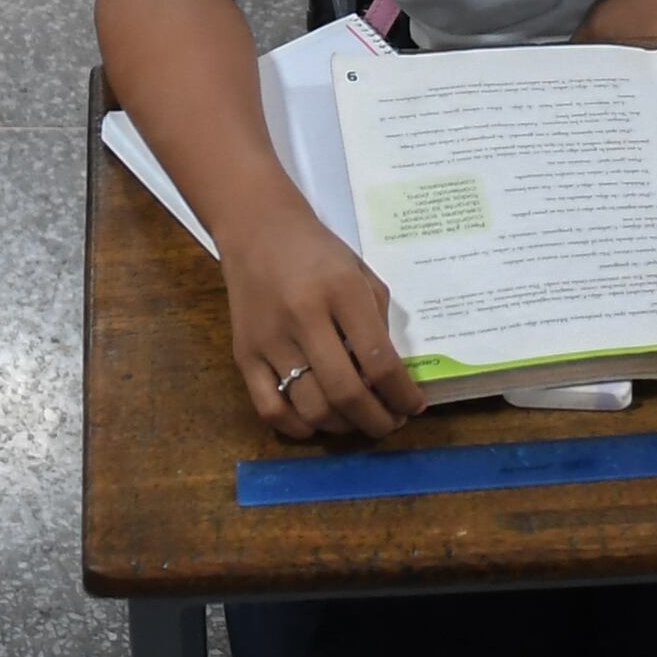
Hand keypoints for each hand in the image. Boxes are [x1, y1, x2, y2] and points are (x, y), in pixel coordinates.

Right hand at [223, 211, 417, 440]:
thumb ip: (377, 324)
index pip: (379, 360)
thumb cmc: (318, 252)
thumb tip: (390, 381)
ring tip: (356, 421)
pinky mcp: (243, 354)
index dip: (402, 394)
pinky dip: (297, 427)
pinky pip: (270, 409)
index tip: (413, 407)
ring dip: (342, 427)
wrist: (258, 229)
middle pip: (346, 392)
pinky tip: (315, 420)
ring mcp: (269, 339)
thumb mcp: (361, 275)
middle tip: (389, 424)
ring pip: (310, 408)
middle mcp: (304, 316)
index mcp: (342, 290)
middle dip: (376, 420)